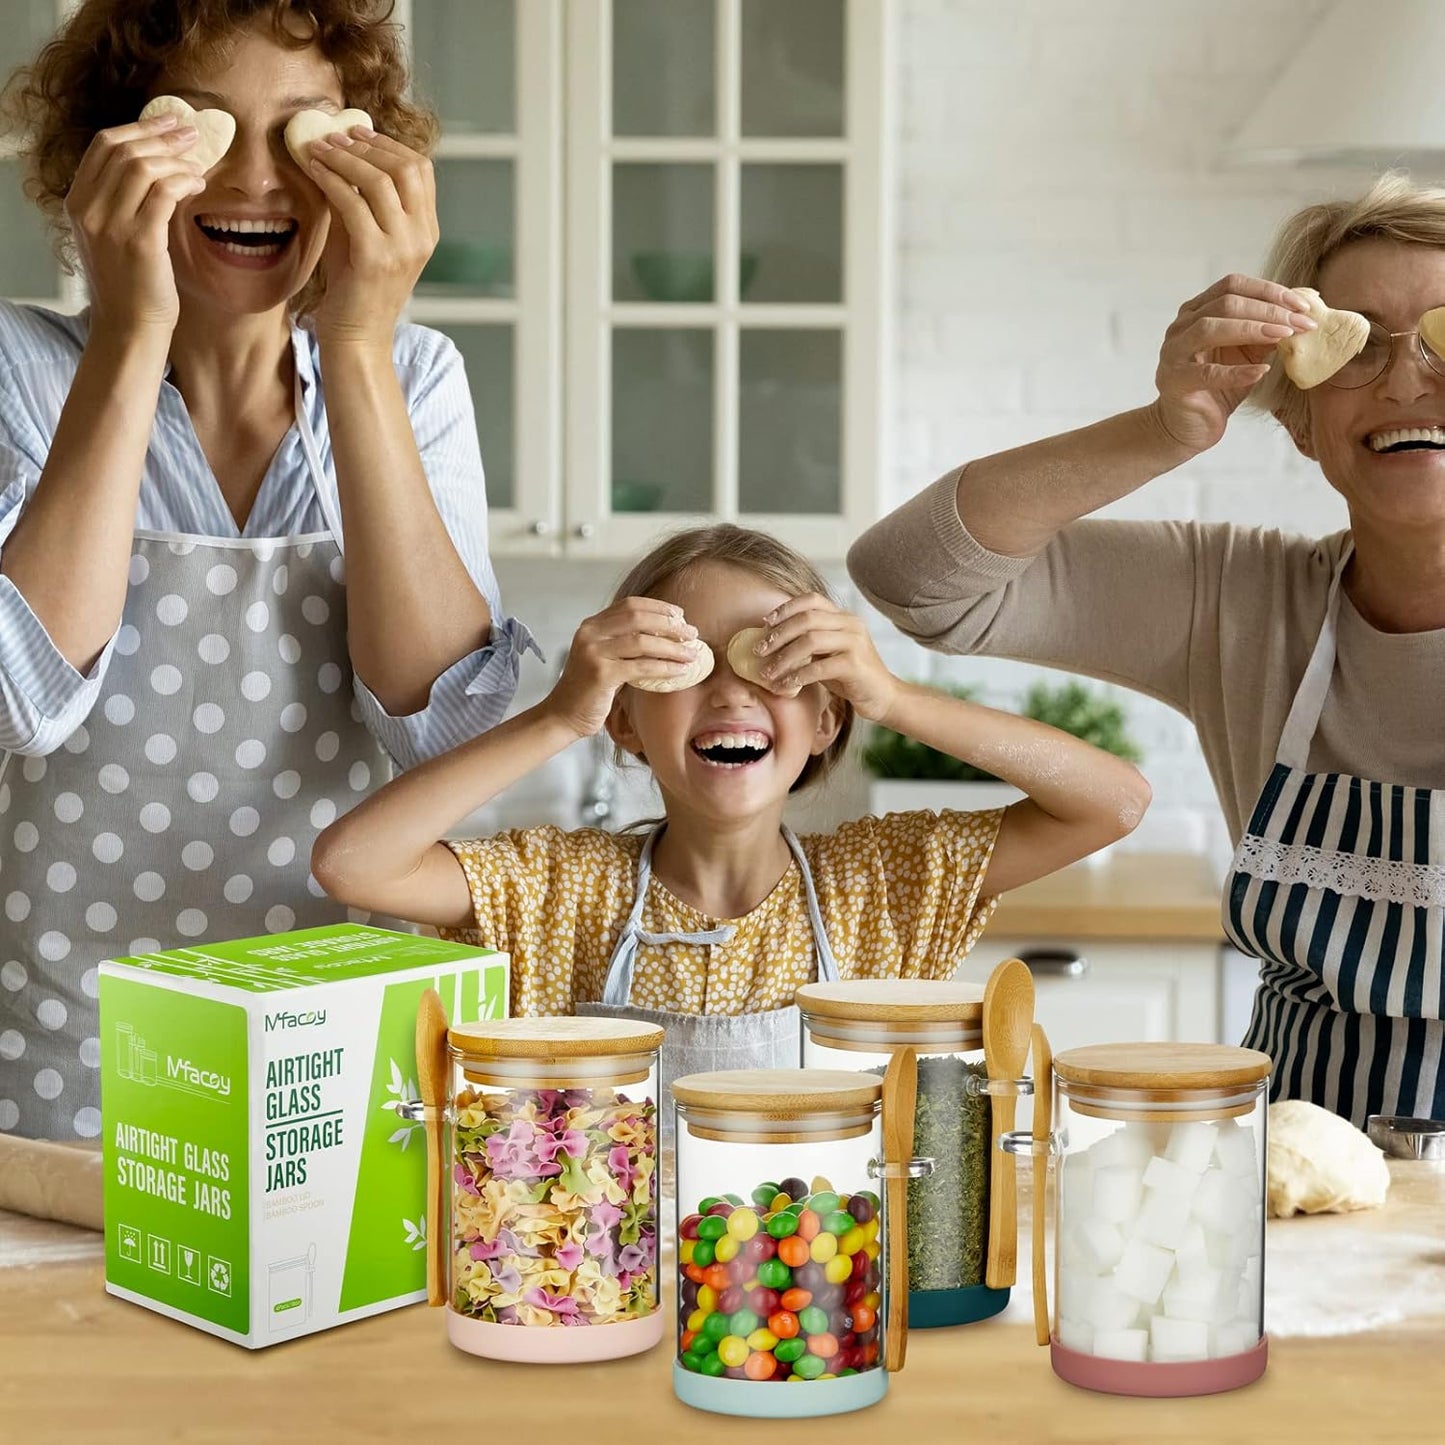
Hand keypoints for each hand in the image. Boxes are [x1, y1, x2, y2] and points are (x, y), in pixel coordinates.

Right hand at [65, 112, 206, 336]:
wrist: (130, 326)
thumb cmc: (131, 283)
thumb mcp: (113, 234)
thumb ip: (122, 200)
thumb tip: (157, 164)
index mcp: (77, 203)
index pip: (103, 146)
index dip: (138, 128)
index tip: (167, 121)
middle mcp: (88, 210)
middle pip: (123, 150)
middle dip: (161, 135)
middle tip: (192, 134)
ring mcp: (111, 225)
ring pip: (143, 167)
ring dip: (176, 160)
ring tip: (198, 165)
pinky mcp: (140, 241)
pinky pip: (163, 194)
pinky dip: (184, 182)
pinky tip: (199, 184)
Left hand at [304, 127, 438, 345]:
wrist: (356, 335)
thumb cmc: (354, 285)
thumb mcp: (364, 233)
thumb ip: (361, 197)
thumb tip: (338, 151)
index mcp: (427, 231)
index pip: (421, 170)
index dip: (389, 144)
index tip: (357, 132)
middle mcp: (421, 238)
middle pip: (407, 168)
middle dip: (368, 144)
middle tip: (335, 135)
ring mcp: (403, 248)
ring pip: (381, 180)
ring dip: (346, 157)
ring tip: (320, 147)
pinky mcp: (376, 258)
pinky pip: (354, 202)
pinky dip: (332, 179)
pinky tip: (314, 169)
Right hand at [545, 599, 700, 737]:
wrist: (564, 715)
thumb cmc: (589, 690)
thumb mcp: (604, 658)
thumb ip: (624, 643)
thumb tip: (666, 636)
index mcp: (591, 625)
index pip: (630, 605)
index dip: (658, 607)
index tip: (680, 615)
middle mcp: (590, 634)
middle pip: (638, 618)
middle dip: (670, 624)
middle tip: (692, 634)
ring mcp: (593, 652)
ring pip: (642, 642)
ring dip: (673, 647)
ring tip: (692, 654)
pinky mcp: (601, 674)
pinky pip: (641, 667)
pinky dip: (665, 668)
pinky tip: (680, 672)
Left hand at [752, 595, 899, 721]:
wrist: (883, 697)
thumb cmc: (850, 677)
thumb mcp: (828, 654)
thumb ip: (808, 643)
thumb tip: (770, 641)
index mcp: (844, 617)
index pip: (811, 600)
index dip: (785, 608)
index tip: (765, 623)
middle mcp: (851, 624)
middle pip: (806, 619)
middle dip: (778, 634)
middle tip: (759, 651)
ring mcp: (855, 642)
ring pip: (810, 641)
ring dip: (783, 657)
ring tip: (767, 673)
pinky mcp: (854, 665)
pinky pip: (818, 667)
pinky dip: (797, 676)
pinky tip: (784, 685)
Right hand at [1152, 274, 1315, 453]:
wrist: (1190, 426)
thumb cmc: (1217, 387)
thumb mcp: (1246, 354)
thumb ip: (1264, 332)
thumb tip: (1298, 314)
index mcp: (1197, 311)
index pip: (1233, 286)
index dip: (1269, 290)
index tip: (1302, 305)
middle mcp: (1181, 326)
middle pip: (1225, 303)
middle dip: (1269, 310)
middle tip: (1301, 322)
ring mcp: (1173, 353)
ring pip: (1210, 328)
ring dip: (1252, 329)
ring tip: (1284, 336)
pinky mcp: (1175, 382)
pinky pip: (1207, 373)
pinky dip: (1237, 371)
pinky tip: (1262, 372)